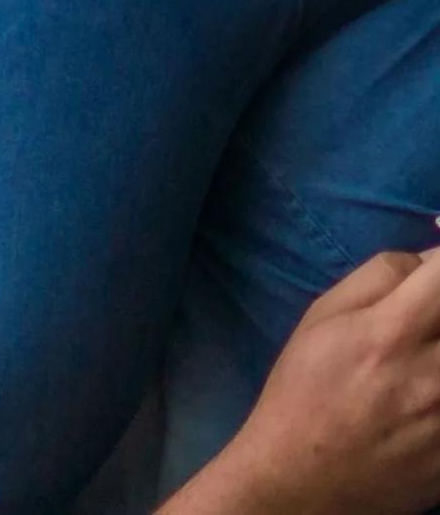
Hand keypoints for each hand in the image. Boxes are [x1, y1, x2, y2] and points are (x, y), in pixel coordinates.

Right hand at [160, 247, 439, 514]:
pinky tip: (424, 387)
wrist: (304, 475)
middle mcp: (434, 372)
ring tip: (424, 347)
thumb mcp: (321, 318)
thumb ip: (376, 278)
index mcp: (391, 332)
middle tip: (428, 312)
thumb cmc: (304, 388)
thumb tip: (424, 258)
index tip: (438, 253)